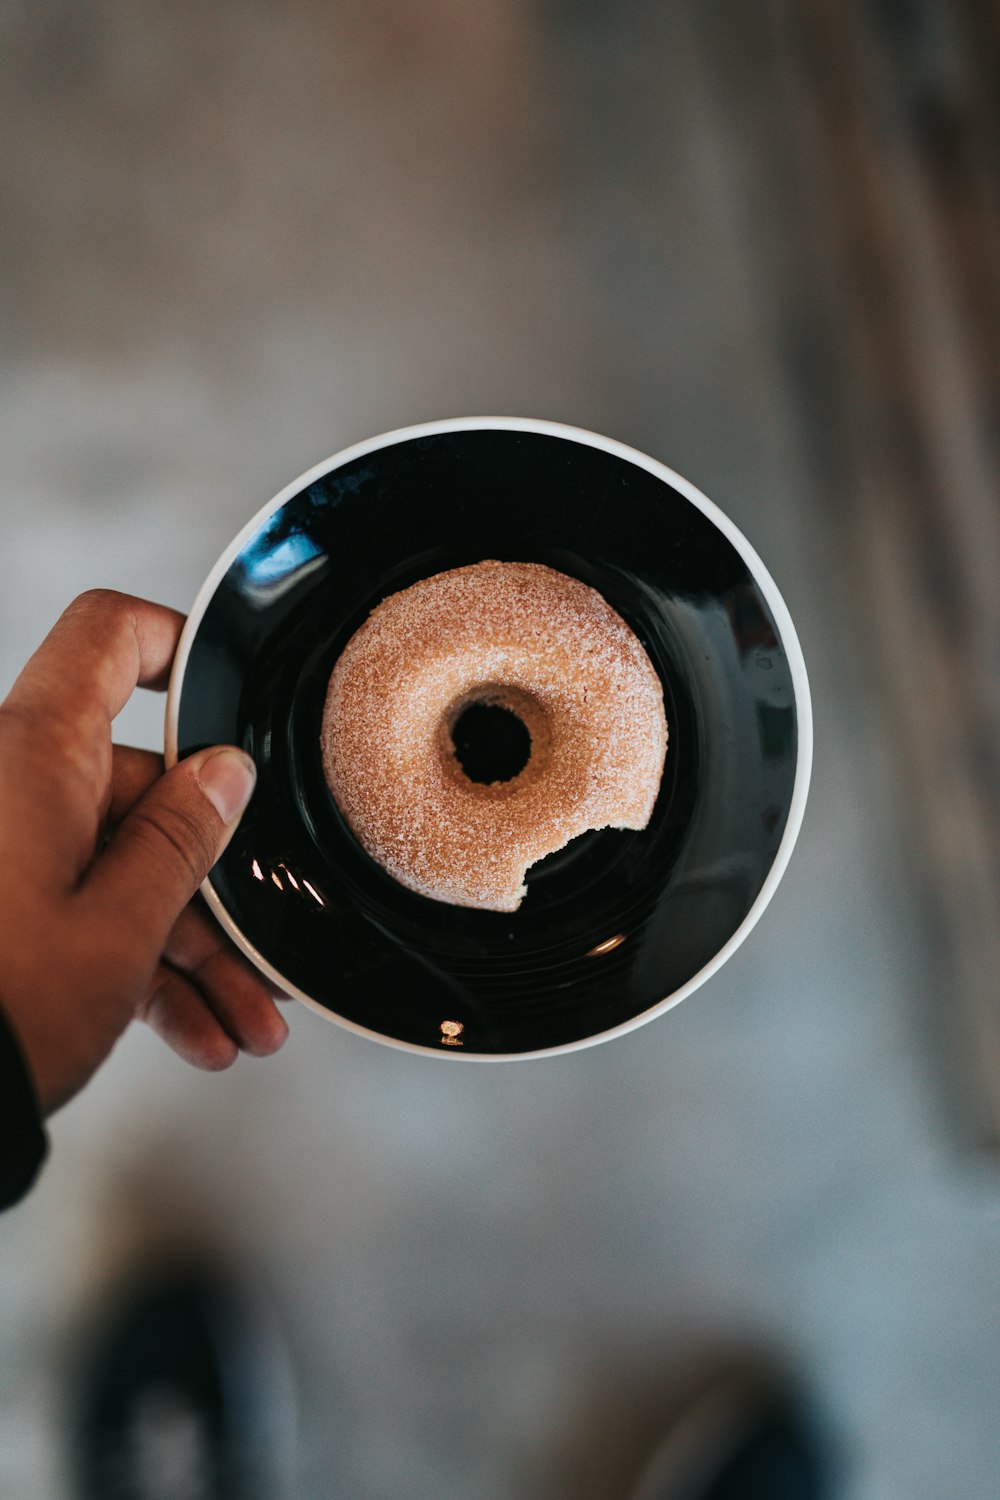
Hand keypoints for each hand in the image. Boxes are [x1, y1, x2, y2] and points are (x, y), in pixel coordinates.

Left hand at [0, 589, 287, 1114]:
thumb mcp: (121, 927)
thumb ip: (182, 837)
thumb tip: (223, 773)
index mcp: (34, 756)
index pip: (108, 638)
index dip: (175, 644)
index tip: (225, 691)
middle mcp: (8, 785)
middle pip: (136, 787)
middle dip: (208, 880)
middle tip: (258, 950)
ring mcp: (0, 844)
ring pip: (113, 863)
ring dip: (182, 944)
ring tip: (237, 1019)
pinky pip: (73, 908)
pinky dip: (132, 966)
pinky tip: (190, 1030)